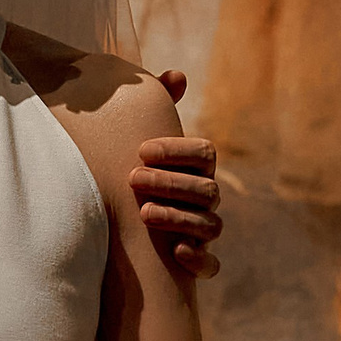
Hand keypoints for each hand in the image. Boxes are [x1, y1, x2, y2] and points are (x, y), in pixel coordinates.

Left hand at [131, 86, 220, 278]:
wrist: (129, 226)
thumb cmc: (139, 173)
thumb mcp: (142, 142)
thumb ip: (158, 107)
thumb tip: (178, 75)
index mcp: (197, 167)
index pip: (203, 153)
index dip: (176, 150)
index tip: (142, 150)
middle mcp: (206, 197)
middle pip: (205, 188)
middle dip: (170, 182)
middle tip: (132, 178)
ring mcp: (204, 230)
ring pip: (209, 225)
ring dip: (178, 218)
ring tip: (143, 214)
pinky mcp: (197, 260)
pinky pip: (211, 265)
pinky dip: (199, 260)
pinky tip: (176, 253)